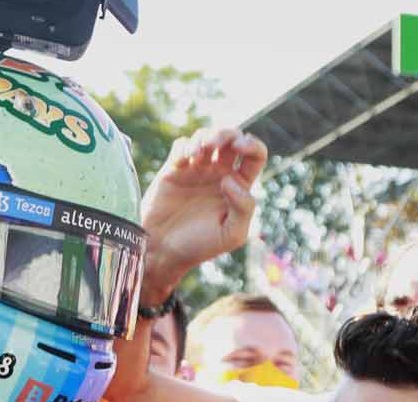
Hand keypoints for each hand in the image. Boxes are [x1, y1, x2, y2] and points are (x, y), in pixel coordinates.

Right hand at [139, 128, 266, 300]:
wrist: (163, 252)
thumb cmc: (200, 246)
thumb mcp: (232, 235)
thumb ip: (244, 207)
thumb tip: (231, 179)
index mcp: (238, 186)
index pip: (255, 156)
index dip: (252, 145)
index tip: (241, 147)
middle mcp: (219, 174)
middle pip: (231, 138)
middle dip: (225, 134)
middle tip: (213, 146)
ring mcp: (196, 170)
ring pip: (206, 136)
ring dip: (204, 137)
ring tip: (197, 153)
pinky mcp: (174, 169)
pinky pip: (182, 145)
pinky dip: (185, 145)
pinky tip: (184, 160)